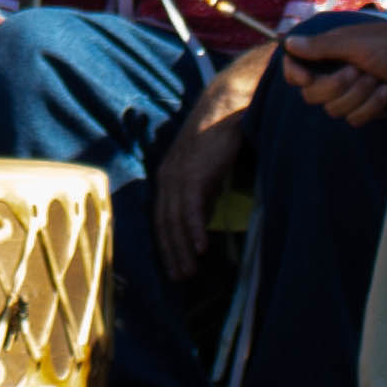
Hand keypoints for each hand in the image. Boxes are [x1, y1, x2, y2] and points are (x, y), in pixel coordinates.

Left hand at [148, 46, 272, 280]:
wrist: (225, 108)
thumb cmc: (219, 139)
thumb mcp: (206, 172)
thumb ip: (201, 195)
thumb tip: (201, 221)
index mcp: (167, 178)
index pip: (161, 219)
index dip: (166, 245)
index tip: (174, 267)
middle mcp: (166, 179)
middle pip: (163, 224)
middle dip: (171, 253)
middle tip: (180, 278)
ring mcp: (177, 176)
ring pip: (174, 222)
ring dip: (182, 249)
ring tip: (190, 272)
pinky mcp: (193, 174)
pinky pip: (191, 209)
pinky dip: (194, 231)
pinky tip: (202, 249)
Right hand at [281, 12, 386, 125]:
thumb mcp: (357, 44)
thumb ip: (322, 47)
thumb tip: (288, 42)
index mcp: (330, 52)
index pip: (296, 68)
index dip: (295, 74)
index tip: (305, 77)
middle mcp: (335, 72)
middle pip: (312, 94)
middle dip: (336, 86)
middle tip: (358, 71)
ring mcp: (351, 92)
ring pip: (334, 109)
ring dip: (358, 95)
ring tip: (378, 80)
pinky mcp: (366, 108)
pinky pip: (353, 119)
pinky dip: (371, 107)